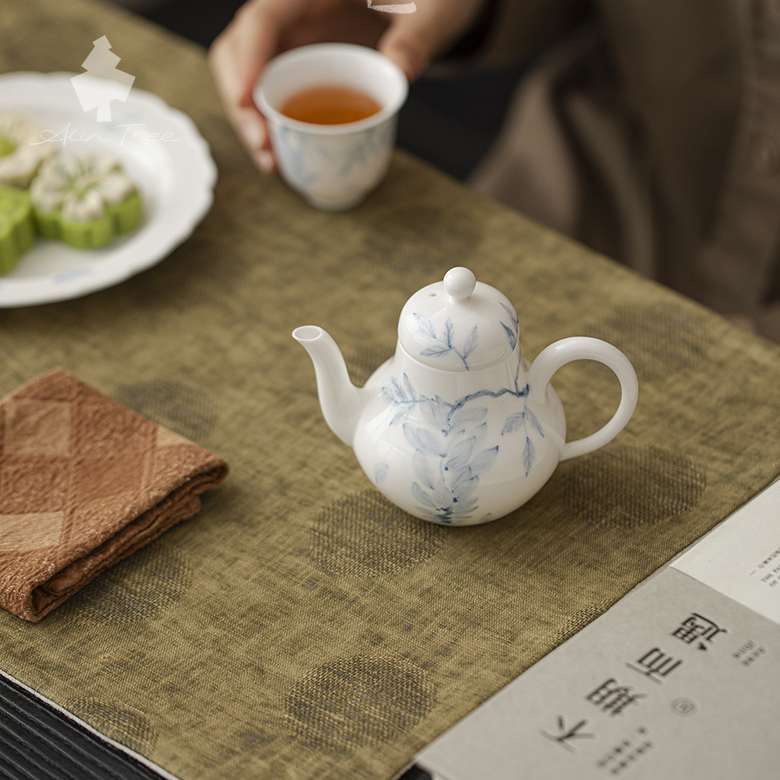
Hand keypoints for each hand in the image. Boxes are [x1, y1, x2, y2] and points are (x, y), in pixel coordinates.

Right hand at [208, 0, 487, 171]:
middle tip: (263, 146)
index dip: (249, 58)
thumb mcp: (433, 11)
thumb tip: (399, 71)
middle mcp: (292, 11)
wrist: (430, 8)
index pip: (264, 17)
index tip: (247, 100)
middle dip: (240, 101)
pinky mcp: (299, 65)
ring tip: (270, 161)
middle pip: (240, 50)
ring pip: (248, 76)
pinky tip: (280, 156)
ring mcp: (293, 40)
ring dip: (250, 121)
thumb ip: (417, 38)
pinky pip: (270, 93)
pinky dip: (269, 125)